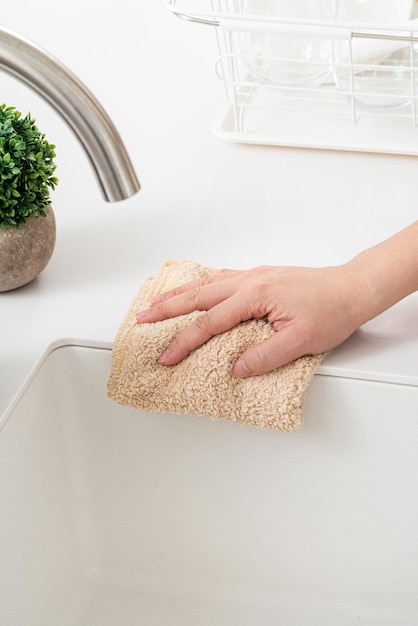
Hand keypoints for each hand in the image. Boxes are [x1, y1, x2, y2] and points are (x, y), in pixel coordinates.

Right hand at [136, 263, 366, 376]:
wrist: (352, 288)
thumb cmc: (332, 311)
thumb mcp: (301, 341)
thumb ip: (265, 355)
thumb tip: (236, 368)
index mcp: (255, 296)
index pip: (210, 323)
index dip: (184, 342)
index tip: (166, 357)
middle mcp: (249, 280)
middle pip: (197, 295)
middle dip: (166, 308)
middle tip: (141, 318)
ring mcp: (253, 275)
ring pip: (206, 283)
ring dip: (179, 293)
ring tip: (156, 301)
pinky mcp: (260, 275)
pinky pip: (221, 277)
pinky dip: (200, 284)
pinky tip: (195, 289)